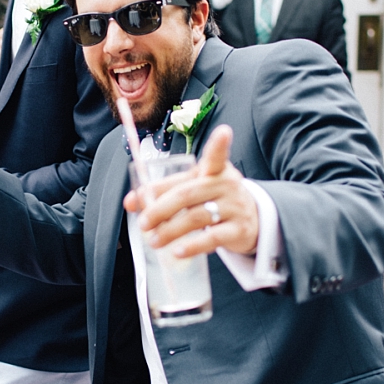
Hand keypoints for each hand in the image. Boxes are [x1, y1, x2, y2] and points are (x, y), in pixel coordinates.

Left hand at [124, 125, 258, 257]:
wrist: (252, 222)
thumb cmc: (214, 201)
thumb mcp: (195, 189)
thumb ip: (164, 192)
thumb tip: (130, 201)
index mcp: (215, 170)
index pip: (216, 156)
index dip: (219, 144)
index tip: (224, 132)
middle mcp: (226, 185)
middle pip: (187, 194)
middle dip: (160, 208)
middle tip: (143, 222)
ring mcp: (234, 207)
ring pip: (196, 217)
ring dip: (170, 230)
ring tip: (153, 240)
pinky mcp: (238, 230)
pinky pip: (212, 238)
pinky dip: (192, 245)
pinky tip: (177, 252)